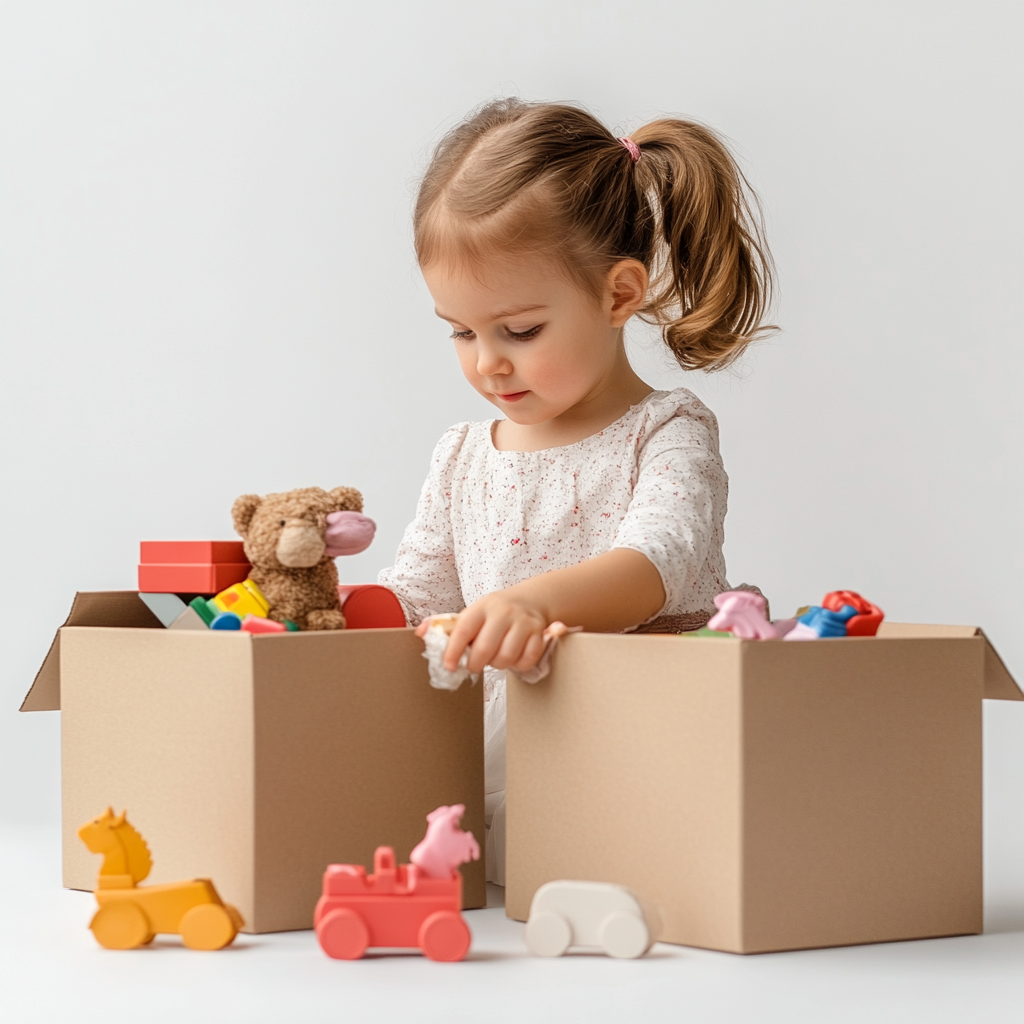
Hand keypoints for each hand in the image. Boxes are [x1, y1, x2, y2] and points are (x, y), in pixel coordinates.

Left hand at [415, 590, 549, 674]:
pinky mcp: (539, 633)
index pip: (463, 630)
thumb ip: (446, 625)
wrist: (530, 600)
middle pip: (484, 649)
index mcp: (481, 607)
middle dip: (475, 664)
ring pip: (505, 657)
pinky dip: (518, 665)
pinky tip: (514, 657)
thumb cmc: (495, 612)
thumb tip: (420, 632)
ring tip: (495, 657)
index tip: (448, 666)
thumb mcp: (471, 613)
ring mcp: (522, 622)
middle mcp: (503, 613)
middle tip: (474, 665)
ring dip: (498, 664)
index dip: (453, 651)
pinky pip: (526, 660)